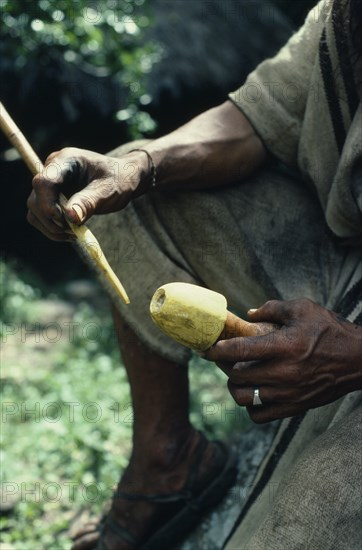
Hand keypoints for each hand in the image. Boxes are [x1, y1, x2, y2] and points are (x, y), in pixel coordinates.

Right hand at [27, 147, 149, 240]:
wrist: (122, 179)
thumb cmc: (118, 180)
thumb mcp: (108, 190)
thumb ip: (89, 202)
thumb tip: (70, 217)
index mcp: (66, 160)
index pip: (43, 181)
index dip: (48, 204)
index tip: (64, 221)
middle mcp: (52, 170)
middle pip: (35, 199)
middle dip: (51, 219)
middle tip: (74, 231)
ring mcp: (49, 185)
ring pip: (34, 210)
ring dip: (50, 227)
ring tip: (74, 234)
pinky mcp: (50, 198)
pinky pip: (40, 217)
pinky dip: (52, 229)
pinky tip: (70, 233)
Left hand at [203, 299, 361, 422]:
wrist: (358, 360)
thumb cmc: (330, 330)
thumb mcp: (302, 309)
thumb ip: (272, 308)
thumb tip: (248, 313)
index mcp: (283, 346)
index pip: (239, 351)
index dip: (217, 350)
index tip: (206, 347)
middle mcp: (283, 372)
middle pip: (237, 376)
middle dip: (223, 366)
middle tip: (221, 358)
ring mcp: (288, 393)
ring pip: (244, 398)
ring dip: (234, 387)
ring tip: (237, 376)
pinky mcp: (294, 407)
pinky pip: (259, 416)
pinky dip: (250, 406)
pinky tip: (254, 392)